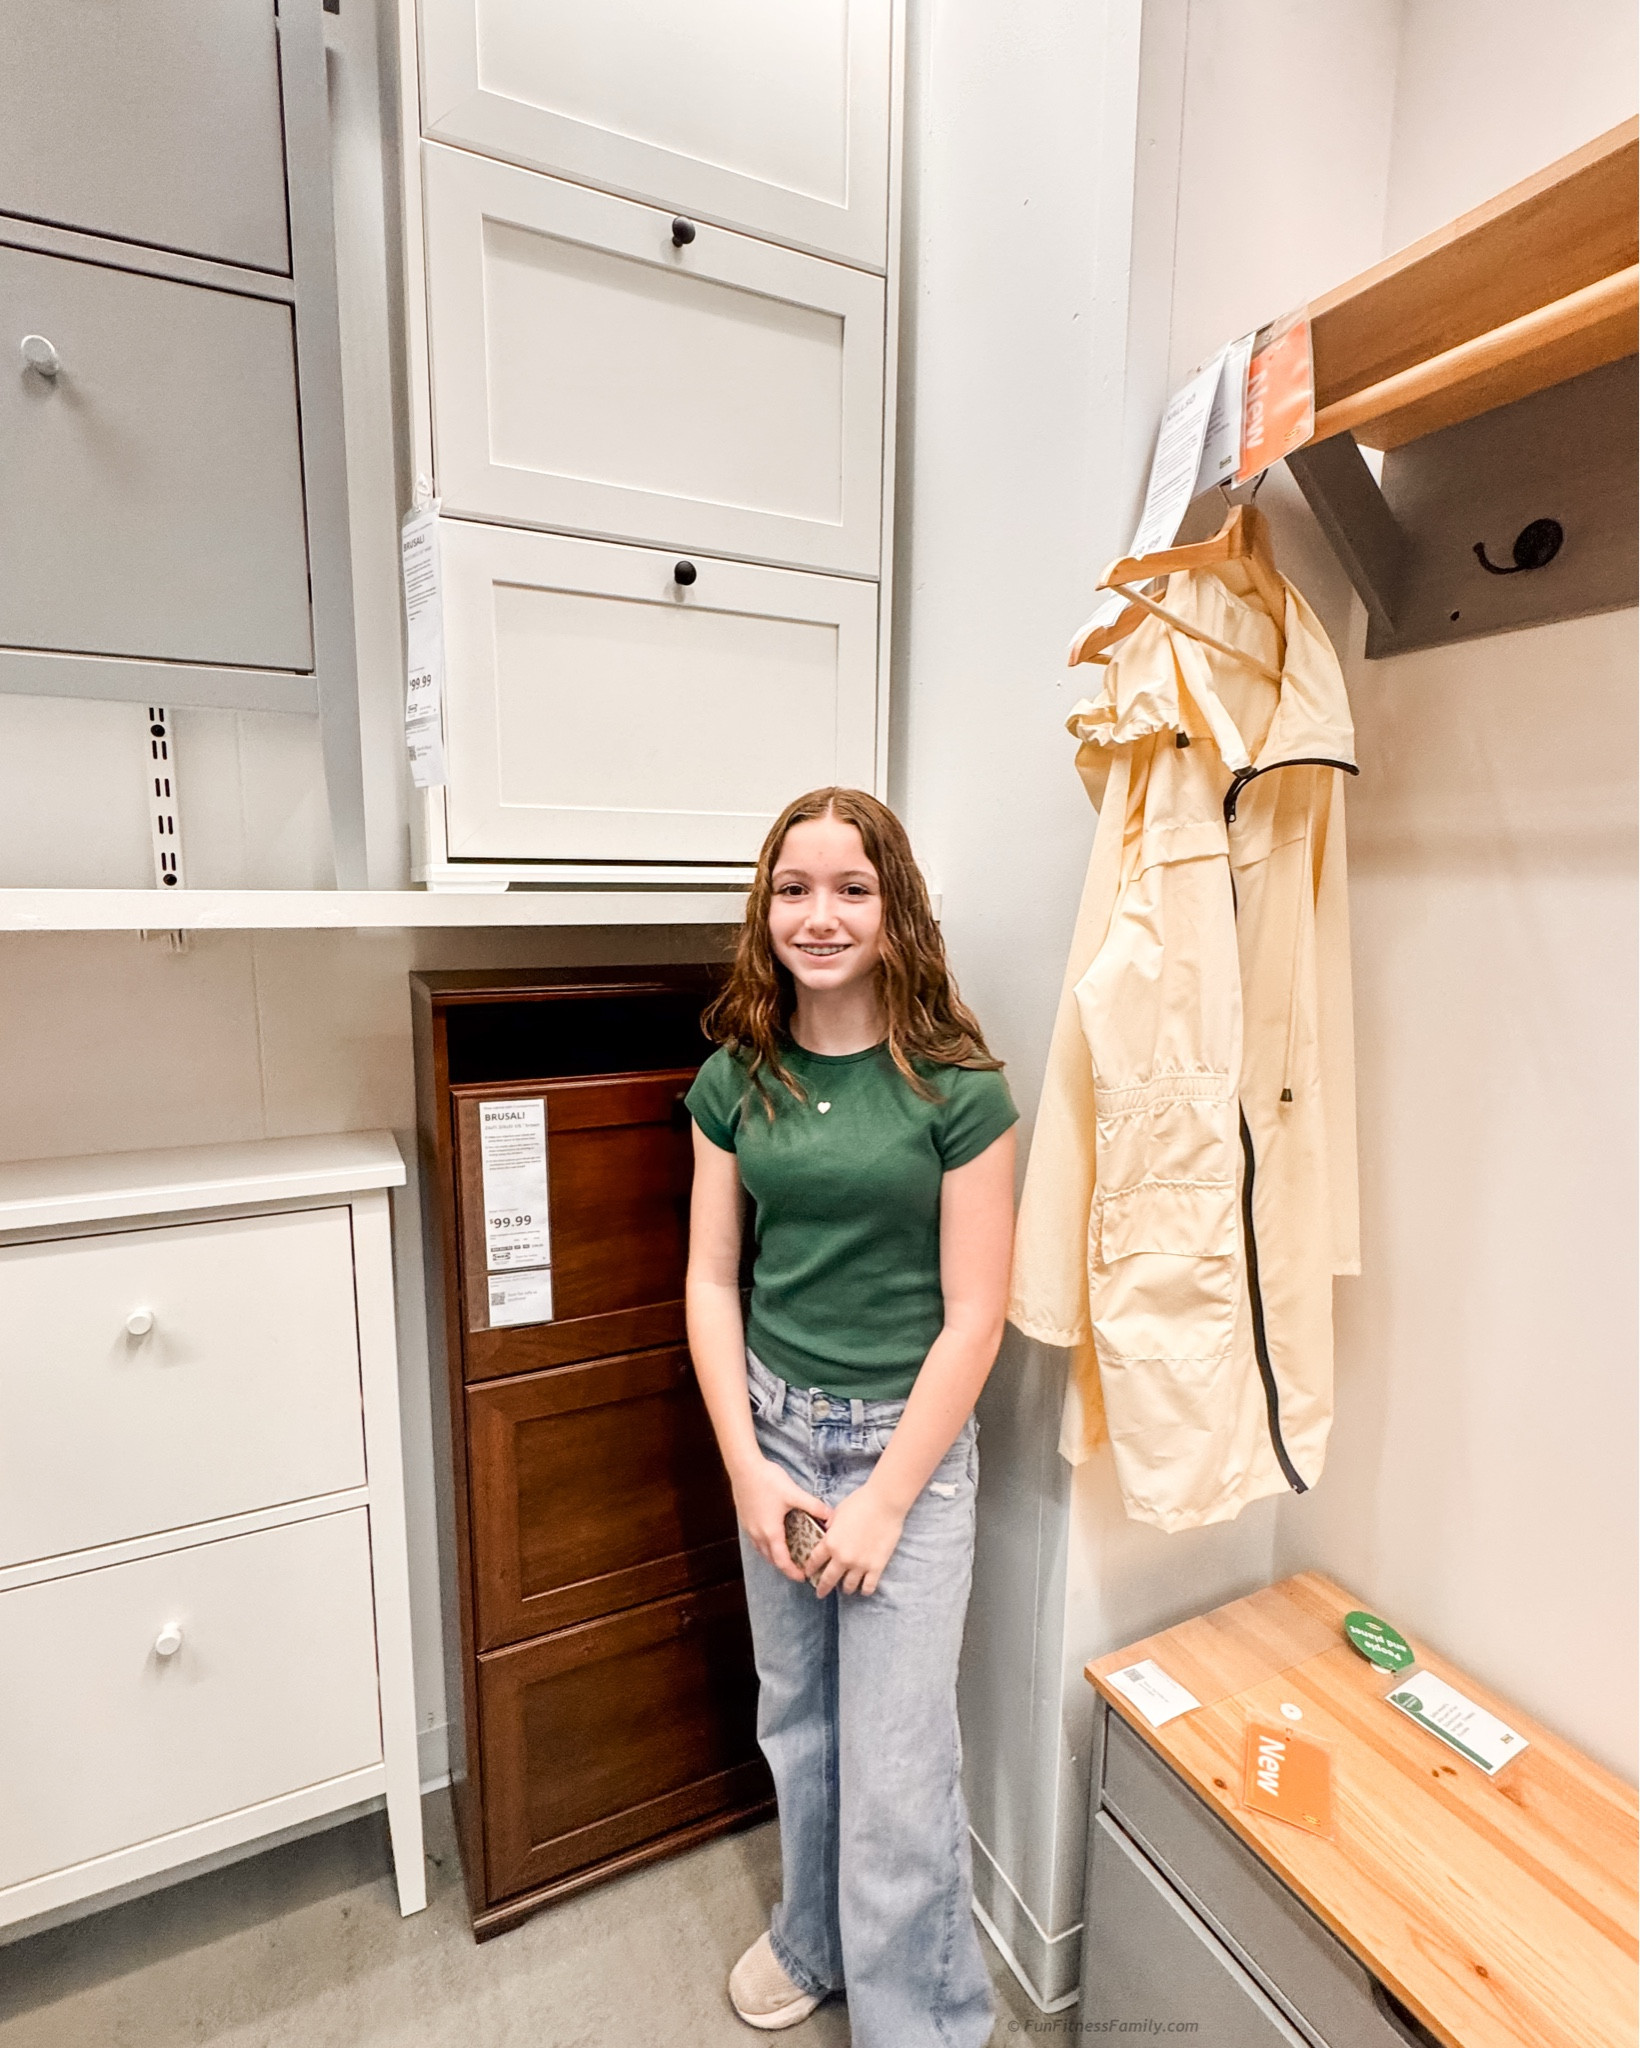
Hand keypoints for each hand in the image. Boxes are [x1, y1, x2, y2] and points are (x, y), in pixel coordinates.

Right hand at [731, 1455, 829, 1584]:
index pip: (782, 1561)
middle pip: (771, 1559)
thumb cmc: (768, 1481)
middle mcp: (758, 1535)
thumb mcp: (794, 1493)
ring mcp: (749, 1528)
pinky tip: (773, 1536)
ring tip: (788, 1555)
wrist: (743, 1467)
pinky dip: (766, 1546)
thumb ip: (813, 1506)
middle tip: (799, 1568)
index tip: (803, 1578)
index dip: (792, 1572)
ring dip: (774, 1557)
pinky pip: (756, 1541)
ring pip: (762, 1551)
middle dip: (784, 1567)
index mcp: (771, 1532)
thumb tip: (830, 1516)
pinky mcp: (745, 1520)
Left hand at [805, 1480, 905, 1597]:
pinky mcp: (877, 1566)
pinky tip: (864, 1589)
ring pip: (849, 1586)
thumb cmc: (860, 1502)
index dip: (809, 1568)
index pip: (814, 1561)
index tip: (808, 1573)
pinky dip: (865, 1590)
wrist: (884, 1503)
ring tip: (846, 1588)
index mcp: (830, 1542)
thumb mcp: (838, 1512)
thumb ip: (831, 1526)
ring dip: (845, 1588)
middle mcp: (842, 1557)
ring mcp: (860, 1564)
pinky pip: (868, 1586)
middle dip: (822, 1588)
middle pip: (828, 1579)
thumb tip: (828, 1531)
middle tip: (820, 1593)